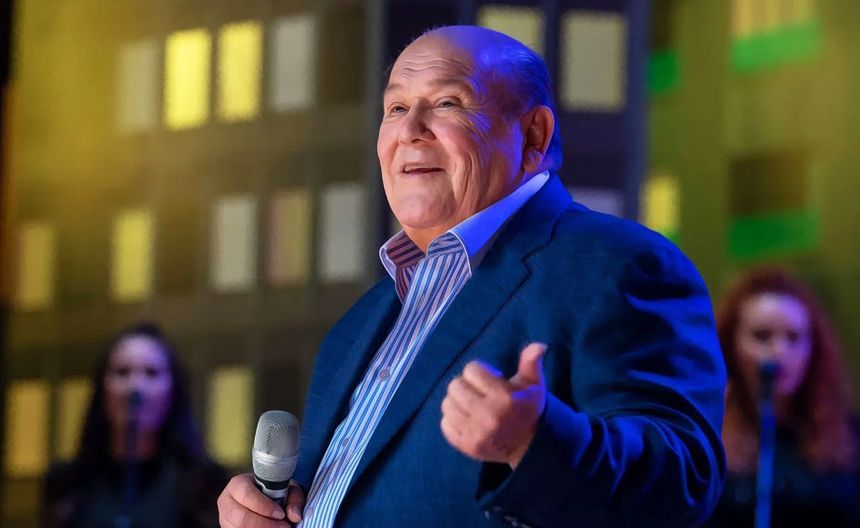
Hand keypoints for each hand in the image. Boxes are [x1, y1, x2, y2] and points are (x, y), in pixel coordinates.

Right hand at [217, 473, 305, 526]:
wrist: (262, 498)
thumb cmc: (274, 491)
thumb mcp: (286, 488)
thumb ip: (294, 498)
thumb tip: (295, 515)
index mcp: (237, 485)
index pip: (247, 495)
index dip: (265, 506)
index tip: (281, 514)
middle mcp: (227, 502)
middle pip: (241, 518)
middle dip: (264, 524)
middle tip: (284, 526)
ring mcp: (224, 519)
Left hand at [441, 343, 546, 467]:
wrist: (529, 447)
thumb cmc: (528, 410)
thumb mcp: (534, 385)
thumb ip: (531, 363)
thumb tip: (539, 345)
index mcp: (504, 398)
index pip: (471, 370)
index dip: (480, 371)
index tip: (491, 380)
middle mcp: (487, 416)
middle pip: (455, 385)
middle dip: (467, 385)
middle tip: (478, 392)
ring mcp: (475, 433)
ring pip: (447, 404)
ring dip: (457, 401)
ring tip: (471, 405)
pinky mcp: (466, 446)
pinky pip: (445, 424)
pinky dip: (452, 420)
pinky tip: (467, 419)